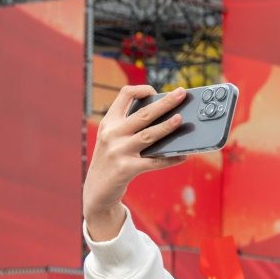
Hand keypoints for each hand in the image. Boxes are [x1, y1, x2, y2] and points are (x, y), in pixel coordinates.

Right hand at [83, 86, 187, 240]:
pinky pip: (154, 162)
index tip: (156, 91)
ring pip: (149, 135)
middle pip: (144, 113)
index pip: (125, 95)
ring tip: (181, 119)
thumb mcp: (112, 139)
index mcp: (109, 122)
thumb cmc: (111, 160)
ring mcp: (119, 151)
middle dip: (165, 102)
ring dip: (167, 127)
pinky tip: (182, 156)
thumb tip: (165, 118)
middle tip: (181, 93)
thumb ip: (130, 127)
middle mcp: (112, 134)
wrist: (97, 189)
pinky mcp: (126, 169)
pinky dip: (170, 159)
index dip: (142, 89)